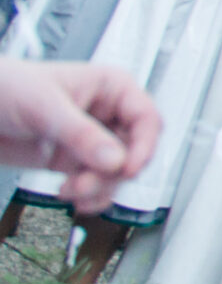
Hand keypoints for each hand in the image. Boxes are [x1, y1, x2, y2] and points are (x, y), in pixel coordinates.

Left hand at [0, 58, 159, 211]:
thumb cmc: (5, 87)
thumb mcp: (46, 107)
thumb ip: (82, 134)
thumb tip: (115, 160)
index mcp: (111, 88)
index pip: (146, 118)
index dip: (143, 145)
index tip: (128, 168)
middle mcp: (106, 114)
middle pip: (134, 151)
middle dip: (113, 172)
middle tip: (88, 182)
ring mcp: (90, 139)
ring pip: (116, 172)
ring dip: (97, 187)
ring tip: (72, 191)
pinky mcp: (72, 160)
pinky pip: (95, 183)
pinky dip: (87, 195)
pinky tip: (69, 195)